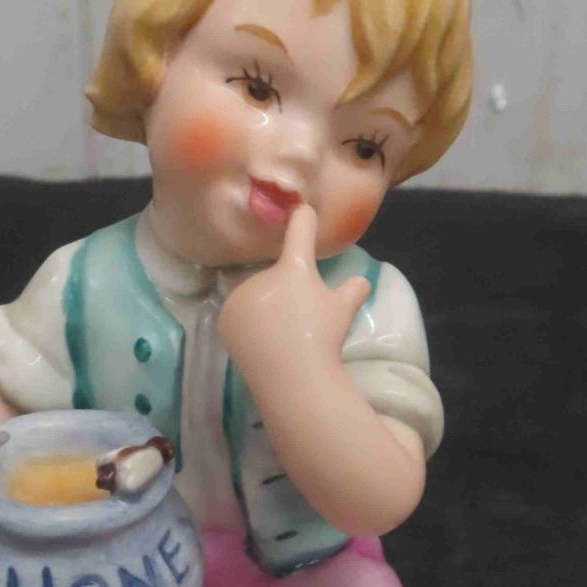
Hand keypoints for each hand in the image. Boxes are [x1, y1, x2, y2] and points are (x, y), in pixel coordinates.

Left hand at [217, 204, 370, 384]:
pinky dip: (246, 324)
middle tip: (297, 320)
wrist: (293, 377)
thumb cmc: (323, 338)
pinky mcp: (224, 319)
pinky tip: (261, 341)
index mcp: (293, 269)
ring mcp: (239, 297)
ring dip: (264, 308)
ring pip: (255, 297)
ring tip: (279, 335)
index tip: (301, 209)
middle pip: (275, 278)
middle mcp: (262, 276)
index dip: (302, 221)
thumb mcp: (344, 311)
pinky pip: (237, 314)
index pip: (299, 234)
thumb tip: (362, 282)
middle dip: (283, 293)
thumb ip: (353, 290)